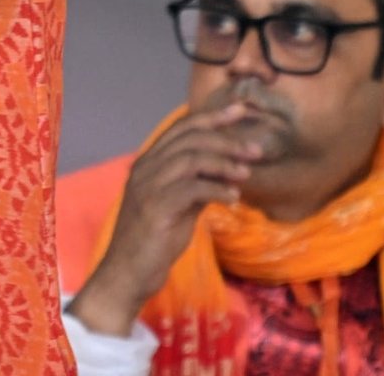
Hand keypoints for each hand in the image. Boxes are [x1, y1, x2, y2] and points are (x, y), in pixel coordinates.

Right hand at [68, 102, 261, 336]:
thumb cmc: (153, 240)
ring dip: (224, 163)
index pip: (181, 129)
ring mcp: (148, 186)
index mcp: (148, 162)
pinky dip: (216, 188)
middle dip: (226, 139)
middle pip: (189, 139)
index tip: (240, 111)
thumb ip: (192, 185)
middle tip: (255, 149)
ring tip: (247, 173)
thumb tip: (221, 173)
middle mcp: (145, 168)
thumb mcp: (176, 206)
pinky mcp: (156, 208)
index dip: (212, 118)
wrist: (128, 271)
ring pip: (191, 159)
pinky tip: (233, 197)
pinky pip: (192, 188)